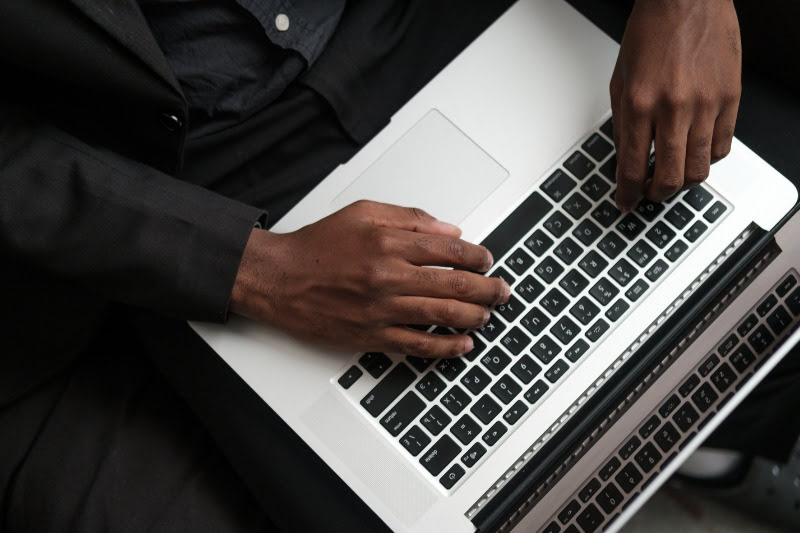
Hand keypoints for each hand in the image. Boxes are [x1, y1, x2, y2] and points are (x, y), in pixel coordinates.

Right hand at [230, 200, 509, 357]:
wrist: (278, 279)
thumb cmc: (317, 247)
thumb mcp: (363, 213)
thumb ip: (409, 219)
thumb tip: (449, 230)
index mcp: (389, 243)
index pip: (450, 251)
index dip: (478, 257)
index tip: (487, 260)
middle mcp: (389, 277)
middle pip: (456, 285)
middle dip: (488, 289)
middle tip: (502, 290)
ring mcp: (382, 310)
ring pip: (443, 316)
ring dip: (475, 316)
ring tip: (488, 314)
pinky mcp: (372, 336)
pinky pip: (418, 345)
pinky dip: (446, 347)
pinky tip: (462, 344)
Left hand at [610, 0, 740, 209]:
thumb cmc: (651, 33)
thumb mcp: (621, 81)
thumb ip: (623, 124)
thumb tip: (625, 161)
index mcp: (640, 103)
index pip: (632, 166)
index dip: (628, 192)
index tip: (625, 202)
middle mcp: (673, 107)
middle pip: (669, 177)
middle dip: (656, 194)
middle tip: (650, 193)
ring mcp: (706, 104)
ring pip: (699, 169)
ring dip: (683, 182)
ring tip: (673, 177)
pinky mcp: (730, 98)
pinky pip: (722, 147)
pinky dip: (708, 159)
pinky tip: (696, 153)